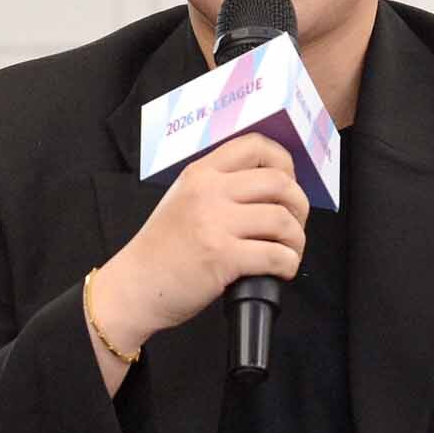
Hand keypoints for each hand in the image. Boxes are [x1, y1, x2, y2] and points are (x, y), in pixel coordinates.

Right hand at [96, 133, 309, 346]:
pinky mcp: (222, 257)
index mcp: (201, 173)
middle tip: (294, 225)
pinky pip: (275, 255)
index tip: (289, 184)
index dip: (284, 162)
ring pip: (283, 219)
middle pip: (279, 182)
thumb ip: (218, 187)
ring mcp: (215, 223)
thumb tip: (271, 189)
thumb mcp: (183, 199)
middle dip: (299, 205)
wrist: (134, 287)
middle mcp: (208, 192)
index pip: (255, 145)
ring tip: (288, 252)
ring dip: (296, 240)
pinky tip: (280, 271)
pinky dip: (287, 265)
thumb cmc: (161, 250)